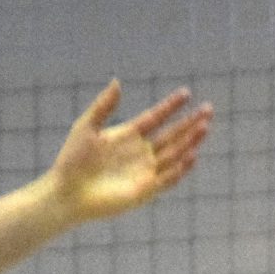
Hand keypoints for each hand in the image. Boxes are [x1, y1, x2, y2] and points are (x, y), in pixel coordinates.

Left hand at [47, 80, 213, 222]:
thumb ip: (103, 106)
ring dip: (190, 141)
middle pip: (172, 135)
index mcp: (128, 136)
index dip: (171, 106)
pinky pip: (167, 179)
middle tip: (208, 109)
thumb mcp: (86, 127)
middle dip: (190, 123)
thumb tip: (117, 82)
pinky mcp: (144, 191)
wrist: (66, 192)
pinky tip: (191, 156)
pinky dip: (180, 169)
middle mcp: (140, 153)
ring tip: (204, 127)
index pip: (156, 118)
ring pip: (174, 154)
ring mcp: (144, 172)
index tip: (186, 93)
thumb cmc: (72, 161)